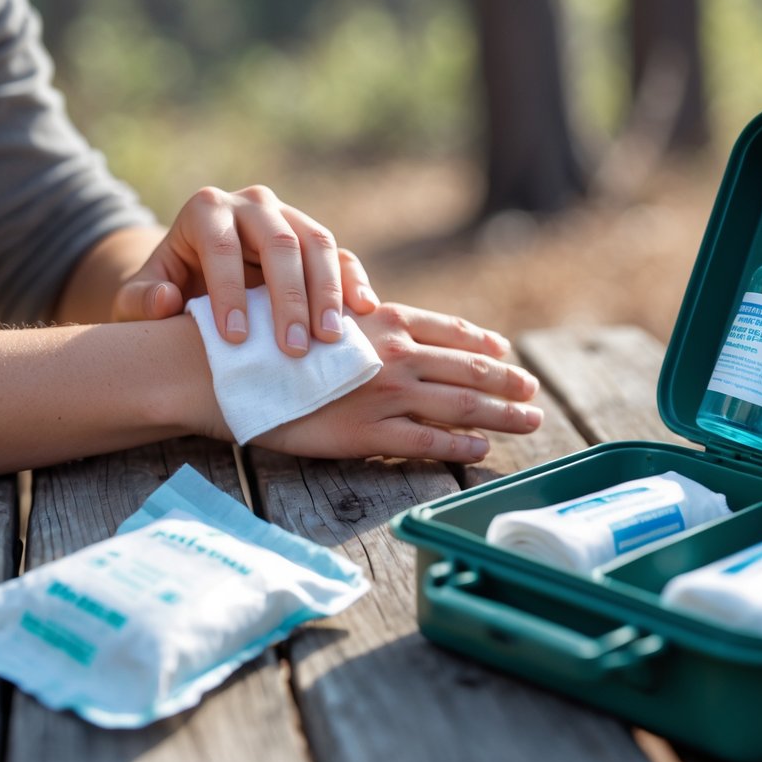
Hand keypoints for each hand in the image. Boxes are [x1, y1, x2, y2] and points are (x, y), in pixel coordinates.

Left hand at [111, 185, 379, 356]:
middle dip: (288, 298)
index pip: (221, 247)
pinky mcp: (314, 241)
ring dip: (327, 293)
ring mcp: (288, 217)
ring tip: (329, 339)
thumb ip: (140, 301)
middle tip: (293, 348)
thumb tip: (165, 299)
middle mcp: (251, 204)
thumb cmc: (164, 291)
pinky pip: (341, 256)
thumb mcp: (138, 299)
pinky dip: (353, 282)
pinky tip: (363, 312)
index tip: (236, 340)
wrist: (195, 282)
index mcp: (205, 210)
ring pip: (317, 244)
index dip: (229, 293)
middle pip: (278, 242)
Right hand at [255, 303, 542, 461]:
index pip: (448, 329)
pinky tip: (481, 447)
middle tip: (533, 390)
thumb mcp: (320, 314)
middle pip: (468, 368)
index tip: (505, 349)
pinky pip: (427, 441)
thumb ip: (358, 324)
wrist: (228, 368)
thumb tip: (381, 323)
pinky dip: (460, 444)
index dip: (481, 341)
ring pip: (460, 405)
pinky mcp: (367, 433)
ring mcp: (384, 395)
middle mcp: (393, 355)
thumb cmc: (265, 337)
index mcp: (381, 321)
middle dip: (507, 381)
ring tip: (528, 420)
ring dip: (501, 414)